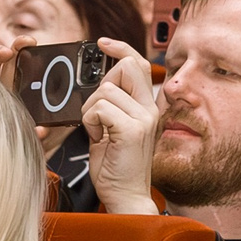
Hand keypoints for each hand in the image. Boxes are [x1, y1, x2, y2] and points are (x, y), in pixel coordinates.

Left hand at [83, 39, 163, 212]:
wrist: (126, 196)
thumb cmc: (116, 167)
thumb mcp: (114, 129)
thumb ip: (112, 105)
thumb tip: (100, 85)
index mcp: (147, 106)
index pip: (138, 63)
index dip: (120, 48)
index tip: (102, 43)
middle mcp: (149, 109)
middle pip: (125, 68)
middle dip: (101, 87)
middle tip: (98, 115)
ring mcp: (143, 118)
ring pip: (104, 91)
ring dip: (91, 111)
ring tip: (99, 133)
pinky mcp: (132, 129)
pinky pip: (99, 108)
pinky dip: (90, 123)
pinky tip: (99, 139)